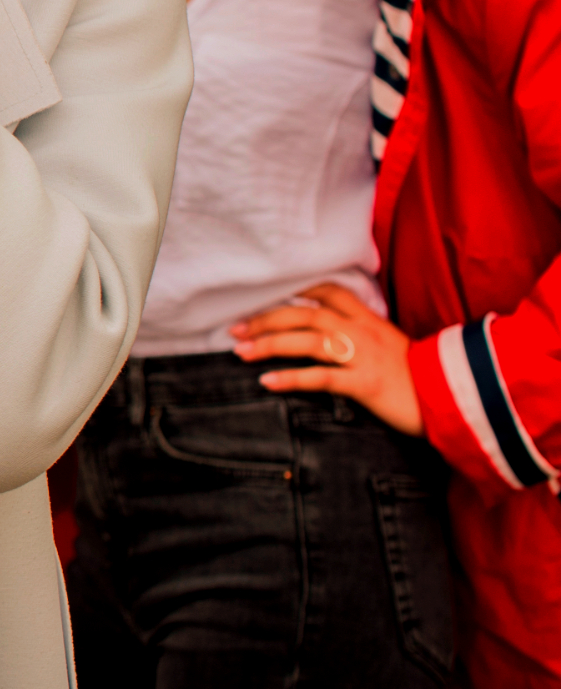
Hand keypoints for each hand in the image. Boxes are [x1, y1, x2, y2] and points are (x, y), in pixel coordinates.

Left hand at [239, 283, 421, 435]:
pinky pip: (322, 377)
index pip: (329, 292)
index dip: (296, 290)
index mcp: (368, 320)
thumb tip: (327, 335)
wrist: (453, 399)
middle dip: (266, 320)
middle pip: (305, 315)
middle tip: (235, 328)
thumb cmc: (418, 376)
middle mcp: (362, 332)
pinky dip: (292, 379)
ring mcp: (364, 356)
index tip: (264, 296)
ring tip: (240, 352)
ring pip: (308, 341)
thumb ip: (361, 335)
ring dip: (270, 345)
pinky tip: (267, 382)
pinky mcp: (366, 383)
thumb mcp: (389, 346)